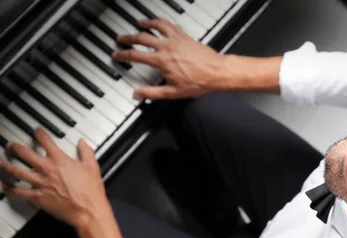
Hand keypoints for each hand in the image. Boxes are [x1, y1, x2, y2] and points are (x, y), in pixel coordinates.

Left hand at [0, 129, 109, 228]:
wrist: (88, 210)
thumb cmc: (91, 191)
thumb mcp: (92, 167)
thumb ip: (86, 152)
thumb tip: (83, 143)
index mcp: (60, 160)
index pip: (45, 140)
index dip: (39, 133)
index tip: (37, 131)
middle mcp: (47, 169)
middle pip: (23, 152)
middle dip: (14, 146)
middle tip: (11, 145)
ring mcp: (40, 183)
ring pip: (15, 171)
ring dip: (4, 164)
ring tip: (0, 161)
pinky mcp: (37, 196)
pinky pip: (17, 191)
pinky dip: (8, 188)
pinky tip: (5, 185)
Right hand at [113, 19, 228, 99]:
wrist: (217, 72)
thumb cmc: (199, 82)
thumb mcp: (174, 92)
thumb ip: (153, 93)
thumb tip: (137, 94)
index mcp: (162, 61)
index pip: (136, 56)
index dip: (123, 55)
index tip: (117, 55)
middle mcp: (167, 47)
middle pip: (142, 38)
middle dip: (129, 38)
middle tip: (121, 38)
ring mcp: (176, 40)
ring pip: (157, 26)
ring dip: (146, 23)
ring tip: (139, 23)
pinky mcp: (185, 37)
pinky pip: (171, 25)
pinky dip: (163, 22)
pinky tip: (160, 22)